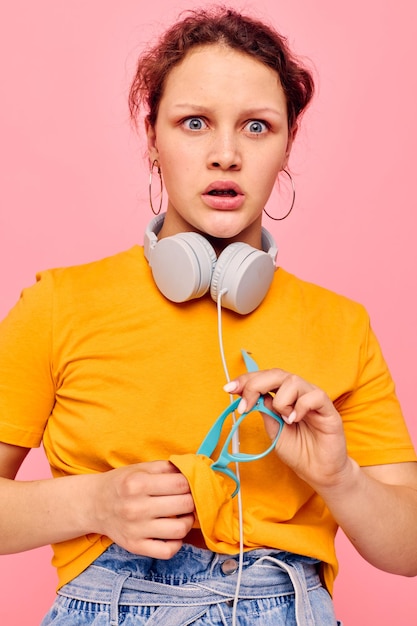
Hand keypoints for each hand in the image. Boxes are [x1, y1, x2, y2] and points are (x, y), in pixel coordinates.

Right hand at [90, 460, 194, 558]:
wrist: (94, 505)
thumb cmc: (122, 483)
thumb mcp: (140, 468)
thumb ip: (166, 467)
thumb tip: (193, 469)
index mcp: (138, 483)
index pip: (181, 484)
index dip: (191, 483)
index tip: (190, 484)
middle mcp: (136, 507)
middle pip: (184, 504)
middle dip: (192, 500)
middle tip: (189, 499)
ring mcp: (136, 529)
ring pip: (179, 529)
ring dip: (188, 521)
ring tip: (183, 515)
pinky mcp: (135, 546)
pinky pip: (167, 551)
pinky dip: (177, 543)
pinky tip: (173, 533)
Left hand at [224, 369, 349, 492]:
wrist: (318, 472)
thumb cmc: (298, 451)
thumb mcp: (274, 430)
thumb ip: (266, 411)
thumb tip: (252, 395)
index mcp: (284, 395)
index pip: (265, 378)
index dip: (246, 380)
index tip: (228, 389)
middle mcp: (299, 393)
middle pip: (277, 374)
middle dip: (255, 385)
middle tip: (244, 405)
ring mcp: (313, 399)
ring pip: (293, 381)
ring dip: (281, 400)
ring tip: (285, 419)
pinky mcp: (329, 409)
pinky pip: (314, 396)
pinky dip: (300, 406)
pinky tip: (295, 420)